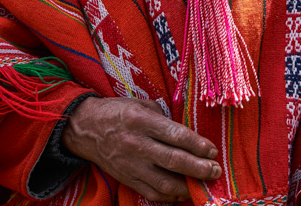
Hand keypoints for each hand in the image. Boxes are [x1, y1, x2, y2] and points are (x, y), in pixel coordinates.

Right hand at [62, 96, 220, 201]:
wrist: (85, 129)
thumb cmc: (117, 112)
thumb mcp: (141, 105)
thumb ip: (163, 119)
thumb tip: (186, 135)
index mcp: (141, 121)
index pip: (175, 135)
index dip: (197, 145)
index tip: (212, 150)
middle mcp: (136, 144)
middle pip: (173, 160)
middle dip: (198, 168)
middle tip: (215, 170)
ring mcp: (130, 165)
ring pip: (164, 182)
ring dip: (187, 185)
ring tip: (203, 183)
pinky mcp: (126, 179)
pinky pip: (152, 192)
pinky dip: (170, 195)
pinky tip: (182, 192)